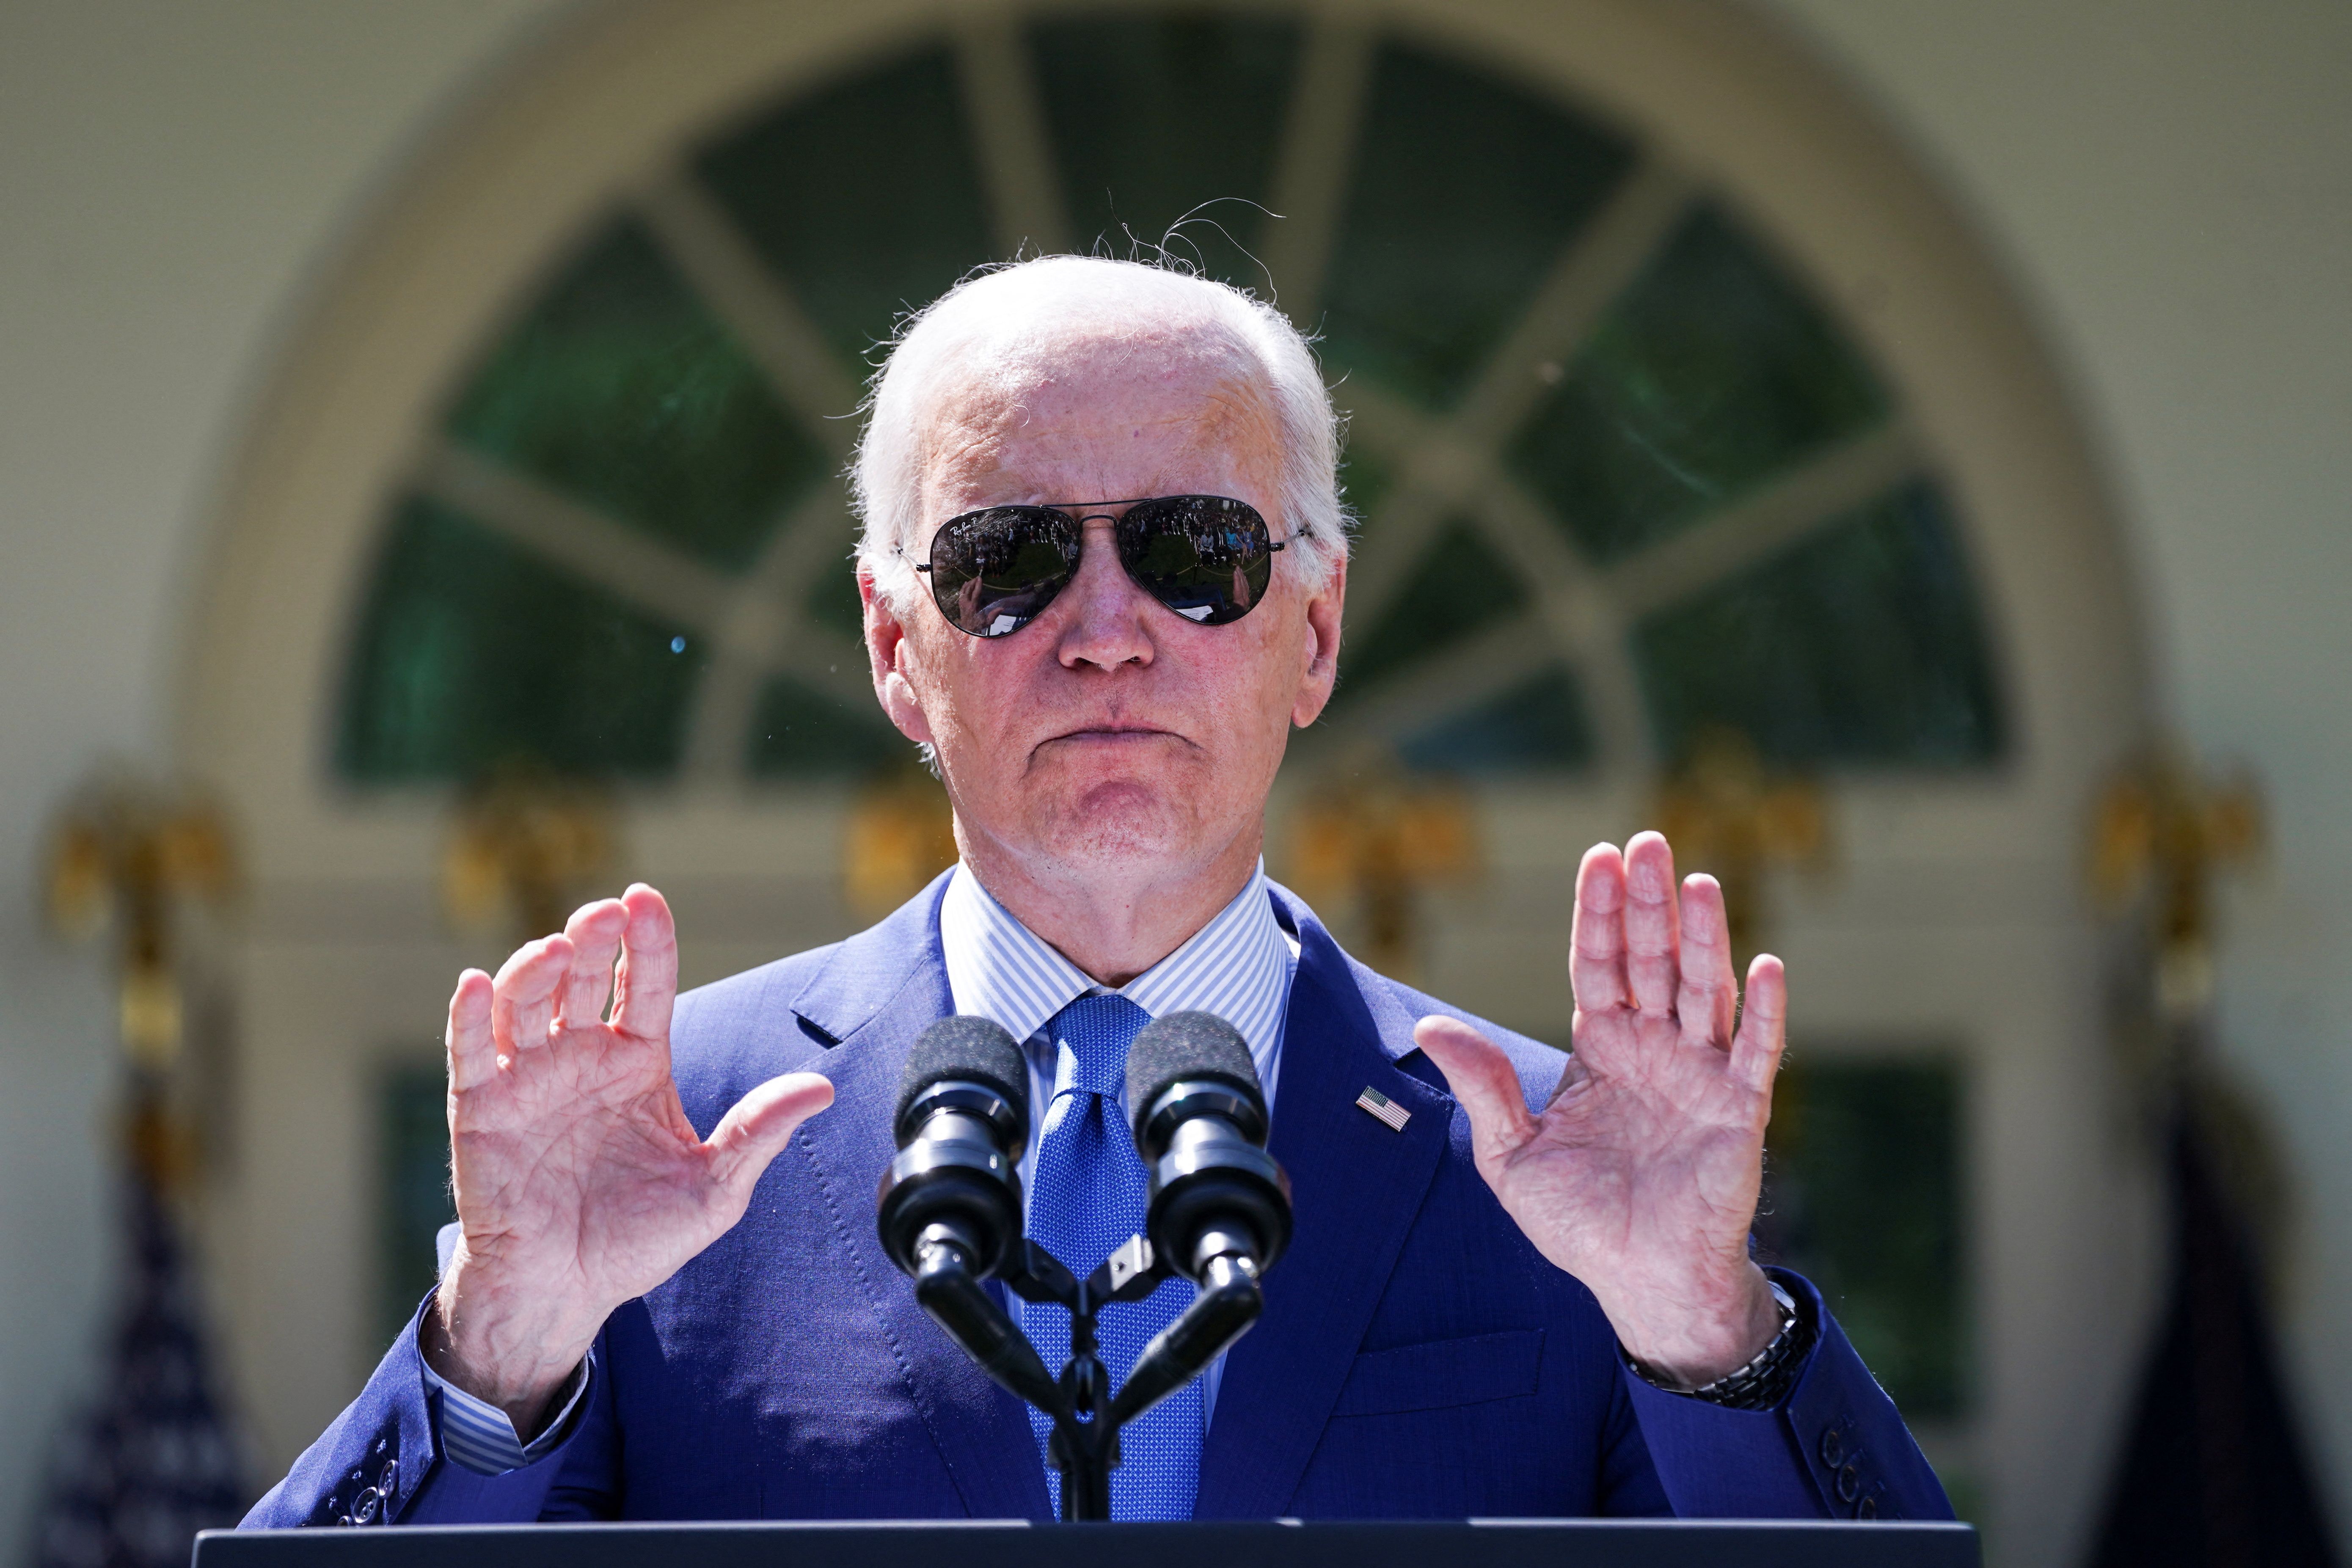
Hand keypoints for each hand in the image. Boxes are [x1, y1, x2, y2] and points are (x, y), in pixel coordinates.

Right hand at [425, 885, 833, 1432]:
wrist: (568, 1291)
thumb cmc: (639, 1239)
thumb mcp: (714, 1187)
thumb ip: (758, 1133)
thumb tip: (823, 1088)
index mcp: (636, 1062)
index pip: (646, 985)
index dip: (648, 941)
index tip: (646, 898)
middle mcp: (580, 1057)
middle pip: (584, 978)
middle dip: (593, 940)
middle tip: (604, 914)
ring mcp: (527, 1079)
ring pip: (524, 1002)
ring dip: (534, 969)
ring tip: (555, 949)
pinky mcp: (480, 1110)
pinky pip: (470, 1053)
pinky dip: (467, 1016)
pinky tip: (475, 985)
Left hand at [1416, 832, 1786, 1386]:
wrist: (1640, 1281)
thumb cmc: (1579, 1222)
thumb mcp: (1511, 1155)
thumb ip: (1482, 1088)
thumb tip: (1429, 1025)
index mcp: (1602, 1051)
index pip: (1599, 965)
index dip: (1599, 913)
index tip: (1599, 856)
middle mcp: (1654, 1050)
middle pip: (1652, 961)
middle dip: (1648, 904)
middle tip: (1647, 843)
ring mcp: (1701, 1075)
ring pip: (1704, 990)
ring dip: (1703, 937)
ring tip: (1696, 882)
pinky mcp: (1740, 1111)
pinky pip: (1756, 1052)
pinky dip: (1764, 1010)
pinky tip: (1764, 963)